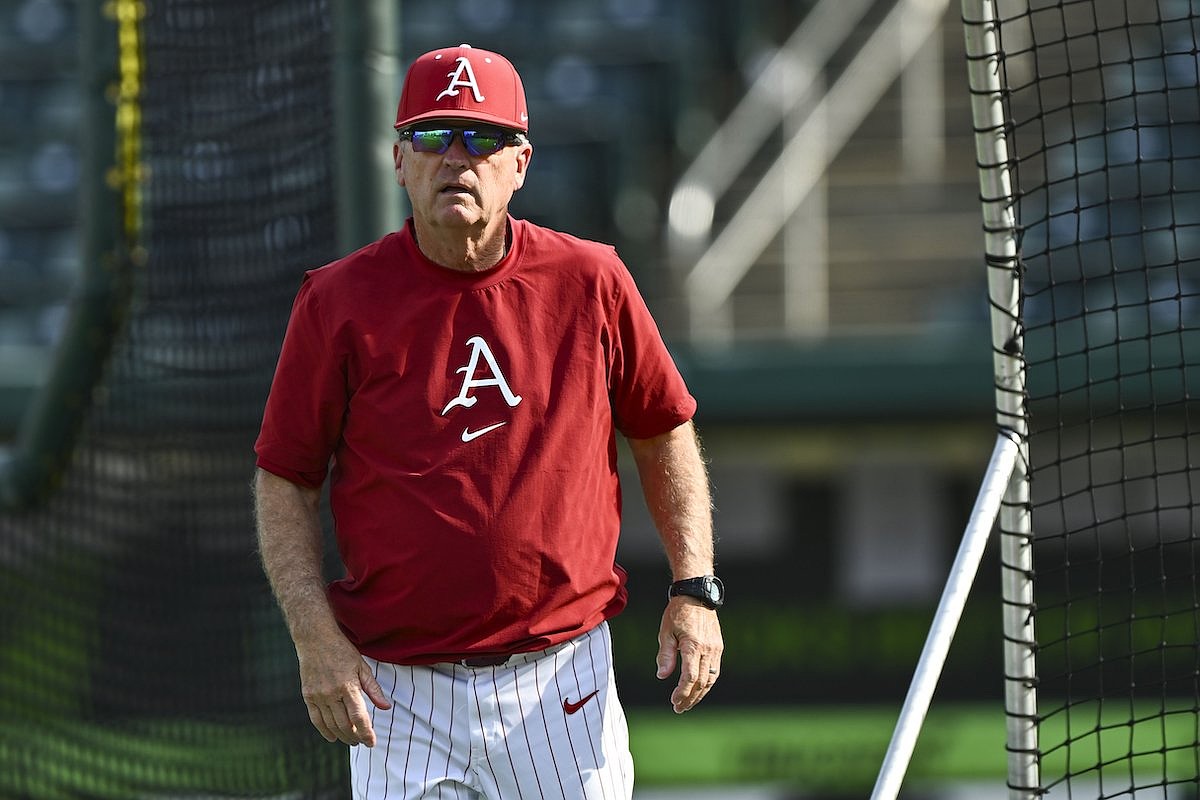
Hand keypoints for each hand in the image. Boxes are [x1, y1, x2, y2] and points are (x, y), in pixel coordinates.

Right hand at [296, 629, 391, 746]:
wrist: (315, 639)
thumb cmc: (342, 651)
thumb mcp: (362, 666)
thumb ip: (373, 689)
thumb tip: (385, 707)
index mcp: (348, 686)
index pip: (359, 717)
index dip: (366, 733)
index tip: (372, 742)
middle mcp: (331, 693)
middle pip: (345, 724)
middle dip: (355, 737)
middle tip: (362, 742)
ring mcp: (318, 696)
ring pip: (331, 725)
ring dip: (342, 736)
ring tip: (351, 740)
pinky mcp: (308, 696)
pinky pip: (316, 719)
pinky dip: (324, 731)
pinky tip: (332, 737)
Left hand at [655, 597, 722, 712]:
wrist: (696, 595)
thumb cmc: (677, 612)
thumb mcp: (666, 632)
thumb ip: (665, 655)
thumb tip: (662, 676)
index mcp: (694, 646)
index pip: (690, 677)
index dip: (682, 692)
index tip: (674, 701)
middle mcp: (708, 649)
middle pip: (702, 682)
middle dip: (690, 698)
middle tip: (679, 708)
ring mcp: (716, 648)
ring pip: (711, 678)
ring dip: (700, 694)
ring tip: (688, 703)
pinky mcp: (718, 646)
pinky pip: (715, 670)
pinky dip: (707, 682)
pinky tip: (699, 688)